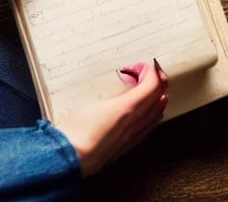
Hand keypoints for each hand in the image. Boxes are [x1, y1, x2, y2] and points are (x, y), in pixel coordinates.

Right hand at [57, 61, 168, 176]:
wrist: (67, 161)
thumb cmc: (74, 131)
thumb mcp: (86, 100)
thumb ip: (100, 89)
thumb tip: (103, 73)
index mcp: (126, 109)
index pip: (151, 86)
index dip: (152, 73)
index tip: (145, 65)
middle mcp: (132, 123)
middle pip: (156, 100)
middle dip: (158, 83)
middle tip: (154, 74)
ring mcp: (129, 137)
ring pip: (154, 117)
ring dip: (159, 101)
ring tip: (161, 94)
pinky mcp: (123, 149)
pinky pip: (146, 131)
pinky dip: (154, 119)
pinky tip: (153, 119)